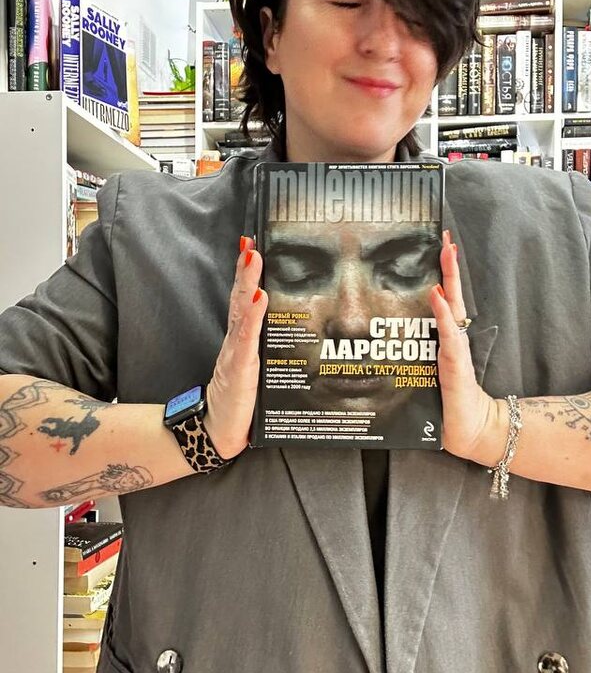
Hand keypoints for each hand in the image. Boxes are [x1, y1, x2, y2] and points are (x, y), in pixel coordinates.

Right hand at [204, 236, 267, 458]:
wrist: (220, 432)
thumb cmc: (241, 402)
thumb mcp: (259, 371)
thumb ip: (268, 350)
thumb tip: (287, 331)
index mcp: (243, 340)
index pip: (246, 299)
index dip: (248, 273)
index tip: (253, 244)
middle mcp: (237, 341)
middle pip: (241, 298)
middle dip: (246, 268)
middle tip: (251, 241)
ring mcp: (236, 352)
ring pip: (242, 311)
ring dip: (248, 283)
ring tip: (253, 257)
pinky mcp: (239, 369)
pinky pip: (245, 339)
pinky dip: (252, 317)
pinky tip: (259, 298)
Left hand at [429, 230, 505, 464]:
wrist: (468, 430)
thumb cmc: (443, 403)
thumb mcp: (422, 370)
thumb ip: (412, 351)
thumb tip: (386, 335)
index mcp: (446, 337)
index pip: (444, 297)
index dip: (442, 272)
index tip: (440, 244)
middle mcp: (454, 337)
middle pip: (452, 293)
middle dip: (449, 264)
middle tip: (446, 236)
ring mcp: (456, 348)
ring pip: (452, 306)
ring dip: (448, 279)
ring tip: (446, 251)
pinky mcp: (455, 363)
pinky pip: (448, 334)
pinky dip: (442, 314)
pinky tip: (436, 294)